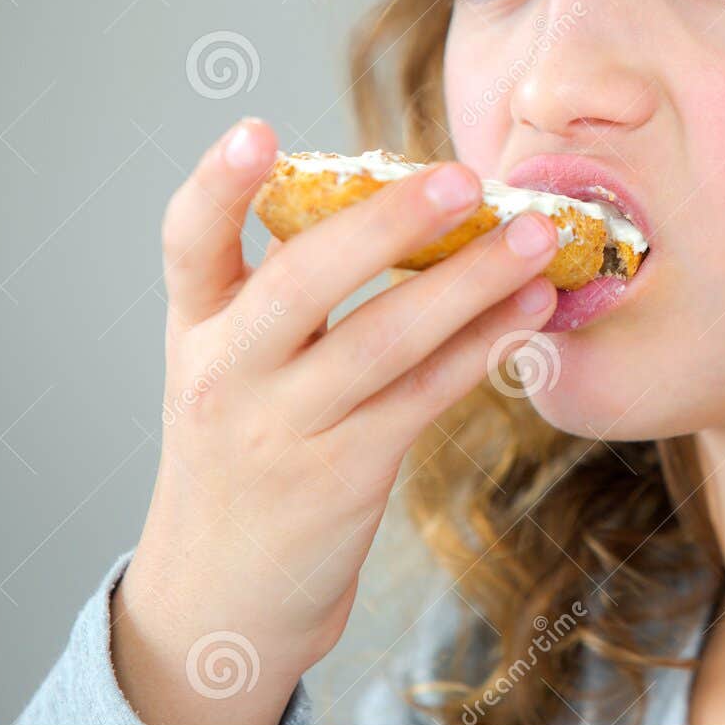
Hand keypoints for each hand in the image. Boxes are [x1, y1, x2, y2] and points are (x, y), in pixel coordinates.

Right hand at [110, 118, 557, 723]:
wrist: (225, 594)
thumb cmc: (247, 454)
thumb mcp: (235, 368)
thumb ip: (287, 295)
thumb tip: (403, 205)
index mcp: (197, 329)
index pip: (189, 243)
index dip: (217, 185)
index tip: (257, 130)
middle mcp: (228, 373)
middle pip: (303, 280)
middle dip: (388, 223)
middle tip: (463, 178)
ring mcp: (283, 428)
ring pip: (384, 338)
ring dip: (469, 282)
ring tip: (535, 237)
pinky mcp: (343, 474)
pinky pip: (424, 395)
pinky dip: (483, 347)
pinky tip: (529, 311)